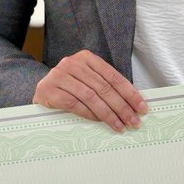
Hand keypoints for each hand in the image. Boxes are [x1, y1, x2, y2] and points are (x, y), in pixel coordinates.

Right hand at [32, 50, 147, 132]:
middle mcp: (72, 64)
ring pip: (91, 96)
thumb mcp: (87, 81)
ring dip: (108, 114)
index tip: (142, 107)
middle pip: (104, 88)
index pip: (114, 76)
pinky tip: (100, 122)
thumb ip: (106, 87)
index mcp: (87, 58)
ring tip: (120, 126)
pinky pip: (74, 104)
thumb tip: (133, 105)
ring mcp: (59, 76)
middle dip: (122, 107)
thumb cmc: (69, 88)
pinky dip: (89, 114)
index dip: (130, 93)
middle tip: (134, 121)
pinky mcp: (49, 90)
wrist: (41, 90)